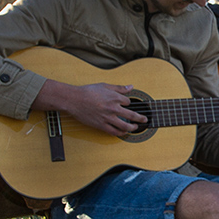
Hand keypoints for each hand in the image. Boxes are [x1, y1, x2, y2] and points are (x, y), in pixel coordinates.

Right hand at [32, 78, 147, 136]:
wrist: (74, 100)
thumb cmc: (88, 91)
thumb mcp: (105, 85)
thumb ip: (119, 87)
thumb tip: (131, 86)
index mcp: (115, 97)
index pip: (128, 102)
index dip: (128, 103)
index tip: (127, 105)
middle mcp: (113, 108)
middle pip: (132, 115)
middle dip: (140, 118)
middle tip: (145, 120)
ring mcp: (108, 118)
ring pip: (125, 126)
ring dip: (133, 128)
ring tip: (135, 127)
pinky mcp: (101, 125)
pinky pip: (114, 132)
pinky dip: (120, 133)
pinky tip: (123, 133)